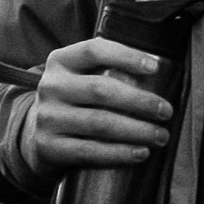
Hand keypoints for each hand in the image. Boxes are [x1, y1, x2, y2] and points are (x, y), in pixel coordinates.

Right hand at [20, 37, 174, 175]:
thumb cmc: (74, 101)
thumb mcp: (79, 76)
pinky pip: (89, 151)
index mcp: (61, 61)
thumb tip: (158, 75)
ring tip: (160, 135)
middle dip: (140, 101)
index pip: (94, 51)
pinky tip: (140, 152)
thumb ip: (107, 68)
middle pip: (101, 89)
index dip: (125, 56)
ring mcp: (47, 117)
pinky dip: (119, 153)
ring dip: (137, 130)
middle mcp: (51, 86)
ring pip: (99, 123)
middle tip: (166, 111)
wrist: (37, 134)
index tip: (154, 68)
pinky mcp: (48, 146)